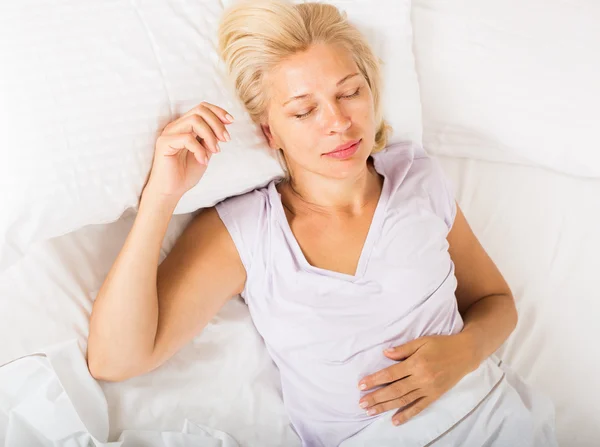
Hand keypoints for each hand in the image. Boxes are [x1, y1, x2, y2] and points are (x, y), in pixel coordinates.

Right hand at [144, 102, 233, 199]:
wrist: (171, 191)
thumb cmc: (186, 174)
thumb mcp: (205, 153)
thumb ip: (211, 139)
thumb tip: (223, 126)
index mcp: (185, 126)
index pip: (202, 108)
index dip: (218, 111)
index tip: (231, 121)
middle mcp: (176, 126)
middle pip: (200, 110)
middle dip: (217, 123)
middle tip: (226, 139)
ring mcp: (169, 133)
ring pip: (194, 121)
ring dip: (210, 135)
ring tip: (215, 151)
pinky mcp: (164, 143)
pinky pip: (187, 138)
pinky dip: (199, 150)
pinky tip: (203, 161)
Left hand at [357, 334, 478, 425]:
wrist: (465, 353)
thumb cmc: (441, 344)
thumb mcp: (421, 341)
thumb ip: (403, 349)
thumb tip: (384, 354)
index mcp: (416, 363)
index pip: (390, 374)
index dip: (374, 380)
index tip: (361, 385)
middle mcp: (421, 378)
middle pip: (394, 390)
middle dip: (376, 397)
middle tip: (361, 403)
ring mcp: (429, 389)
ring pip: (404, 400)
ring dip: (386, 407)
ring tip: (371, 411)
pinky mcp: (435, 395)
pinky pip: (419, 407)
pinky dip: (407, 415)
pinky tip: (395, 420)